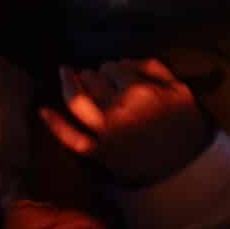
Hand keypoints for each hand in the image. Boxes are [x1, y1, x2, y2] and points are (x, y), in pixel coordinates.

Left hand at [40, 58, 211, 185]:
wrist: (186, 168)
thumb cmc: (185, 125)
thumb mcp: (179, 87)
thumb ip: (152, 67)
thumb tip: (122, 60)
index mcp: (138, 90)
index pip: (113, 68)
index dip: (113, 68)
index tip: (119, 73)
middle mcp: (117, 108)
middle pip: (94, 79)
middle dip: (92, 74)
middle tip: (92, 74)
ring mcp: (105, 132)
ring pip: (78, 101)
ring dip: (70, 84)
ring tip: (68, 74)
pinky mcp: (99, 153)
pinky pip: (72, 138)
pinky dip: (55, 125)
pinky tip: (43, 110)